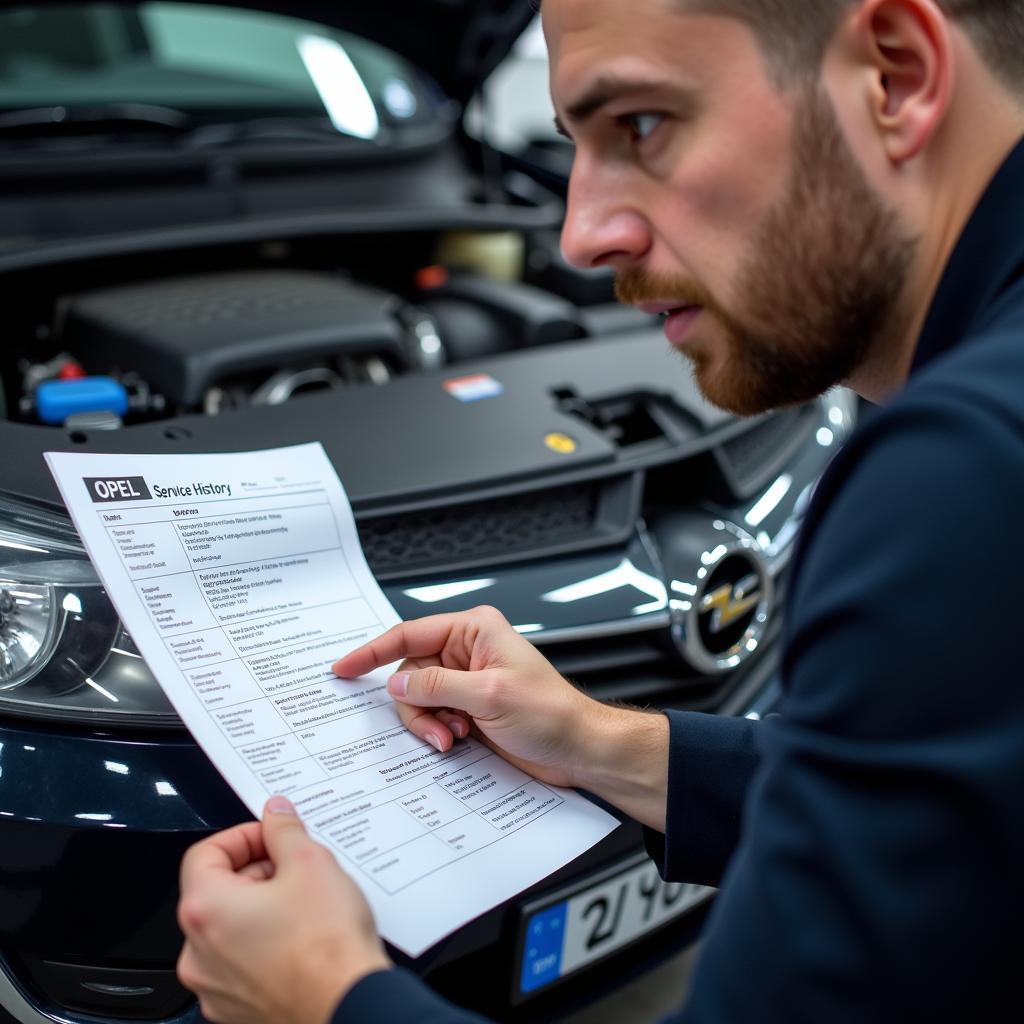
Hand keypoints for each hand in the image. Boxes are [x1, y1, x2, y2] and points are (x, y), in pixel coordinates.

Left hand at [177, 797, 390, 1023]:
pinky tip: (301, 937)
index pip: (205, 853)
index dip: (243, 836)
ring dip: (261, 908)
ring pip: (229, 928)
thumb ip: (284, 831)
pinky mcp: (235, 1009)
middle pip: (216, 891)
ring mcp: (214, 987)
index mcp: (206, 910)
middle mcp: (198, 953)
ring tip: (304, 904)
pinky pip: (240, 963)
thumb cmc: (327, 947)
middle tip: (296, 867)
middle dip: (257, 872)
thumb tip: (275, 815)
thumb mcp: (311, 863)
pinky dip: (264, 944)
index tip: (271, 836)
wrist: (348, 1006)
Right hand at [332, 605, 602, 789]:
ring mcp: (468, 680)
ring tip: (453, 736)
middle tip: (437, 727)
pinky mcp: (470, 706)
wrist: (577, 748)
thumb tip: (399, 683)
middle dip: (416, 705)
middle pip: (410, 672)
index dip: (373, 652)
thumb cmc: (551, 713)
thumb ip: (437, 685)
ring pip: (419, 699)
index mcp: (475, 630)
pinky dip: (438, 731)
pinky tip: (459, 740)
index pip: (410, 633)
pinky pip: (433, 716)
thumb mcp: (488, 695)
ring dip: (429, 722)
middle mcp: (468, 651)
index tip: (344, 668)